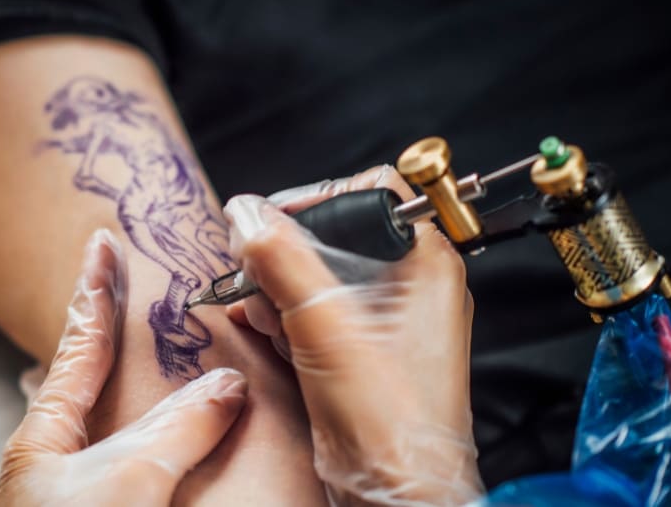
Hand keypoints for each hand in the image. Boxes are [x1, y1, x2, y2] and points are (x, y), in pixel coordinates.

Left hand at [0, 229, 247, 506]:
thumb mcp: (127, 478)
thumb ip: (179, 427)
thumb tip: (229, 384)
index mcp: (45, 437)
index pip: (80, 342)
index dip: (95, 289)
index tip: (103, 243)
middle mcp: (65, 458)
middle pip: (101, 375)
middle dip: (123, 330)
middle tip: (142, 288)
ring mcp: (92, 486)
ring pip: (132, 421)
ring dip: (159, 389)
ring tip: (180, 355)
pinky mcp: (124, 504)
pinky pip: (156, 459)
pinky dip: (178, 435)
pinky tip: (191, 436)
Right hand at [224, 167, 482, 505]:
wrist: (395, 493)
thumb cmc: (392, 420)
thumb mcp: (326, 326)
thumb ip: (283, 262)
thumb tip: (245, 213)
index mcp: (425, 264)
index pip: (370, 193)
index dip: (316, 198)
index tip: (270, 219)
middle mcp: (410, 285)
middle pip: (338, 234)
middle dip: (286, 251)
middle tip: (252, 265)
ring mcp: (386, 319)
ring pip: (322, 274)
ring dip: (279, 284)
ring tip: (256, 304)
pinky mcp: (362, 348)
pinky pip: (319, 310)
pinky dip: (286, 312)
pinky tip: (263, 323)